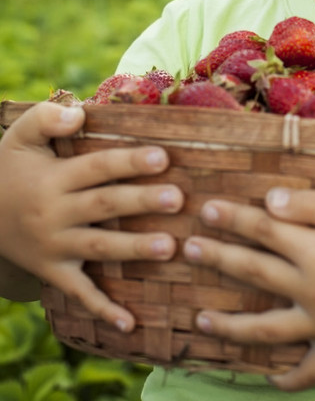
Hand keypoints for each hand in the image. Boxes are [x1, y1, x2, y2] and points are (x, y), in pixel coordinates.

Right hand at [0, 101, 183, 331]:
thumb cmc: (12, 167)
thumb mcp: (20, 136)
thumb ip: (47, 118)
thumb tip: (79, 113)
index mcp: (54, 178)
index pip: (97, 168)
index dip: (129, 162)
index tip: (163, 157)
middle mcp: (55, 214)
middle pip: (104, 206)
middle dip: (141, 202)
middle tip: (177, 199)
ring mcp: (55, 247)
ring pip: (98, 248)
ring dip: (133, 249)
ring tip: (169, 247)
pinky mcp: (54, 272)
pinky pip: (78, 293)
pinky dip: (103, 309)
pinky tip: (131, 322)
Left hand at [183, 187, 314, 390]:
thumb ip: (314, 205)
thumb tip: (270, 201)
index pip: (263, 231)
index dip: (232, 218)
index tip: (206, 210)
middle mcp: (311, 293)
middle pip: (252, 274)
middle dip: (217, 259)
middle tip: (189, 250)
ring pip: (262, 332)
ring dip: (226, 326)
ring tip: (200, 319)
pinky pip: (303, 373)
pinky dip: (283, 378)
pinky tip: (266, 375)